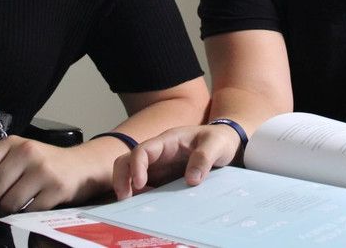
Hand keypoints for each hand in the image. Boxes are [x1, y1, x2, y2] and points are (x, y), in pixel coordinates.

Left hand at [0, 136, 84, 220]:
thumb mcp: (16, 157)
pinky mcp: (56, 187)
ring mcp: (42, 169)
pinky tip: (24, 214)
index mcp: (11, 143)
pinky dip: (22, 218)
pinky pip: (28, 211)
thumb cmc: (44, 163)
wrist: (81, 165)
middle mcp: (25, 152)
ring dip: (2, 216)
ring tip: (4, 217)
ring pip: (8, 203)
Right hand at [112, 125, 242, 199]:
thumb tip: (191, 180)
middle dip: (121, 177)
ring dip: (127, 187)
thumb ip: (204, 158)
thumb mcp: (216, 144)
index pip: (143, 150)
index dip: (136, 166)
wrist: (225, 142)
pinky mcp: (162, 177)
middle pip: (128, 160)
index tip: (140, 184)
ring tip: (131, 206)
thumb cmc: (219, 139)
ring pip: (131, 172)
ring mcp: (158, 165)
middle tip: (124, 198)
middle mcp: (158, 153)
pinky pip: (145, 185)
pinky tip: (146, 206)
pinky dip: (140, 195)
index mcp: (168, 140)